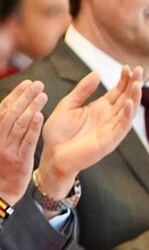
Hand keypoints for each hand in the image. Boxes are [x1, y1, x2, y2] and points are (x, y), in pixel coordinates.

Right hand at [0, 79, 46, 203]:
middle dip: (25, 97)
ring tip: (42, 94)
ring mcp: (8, 149)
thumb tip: (10, 107)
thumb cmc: (0, 166)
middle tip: (38, 84)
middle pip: (12, 113)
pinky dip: (32, 128)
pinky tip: (40, 116)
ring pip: (19, 124)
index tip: (27, 83)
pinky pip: (26, 141)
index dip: (15, 95)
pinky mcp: (19, 160)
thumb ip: (4, 127)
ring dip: (31, 107)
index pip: (3, 109)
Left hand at [36, 68, 141, 199]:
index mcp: (100, 108)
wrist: (52, 155)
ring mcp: (111, 129)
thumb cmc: (58, 132)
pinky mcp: (109, 141)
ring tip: (137, 84)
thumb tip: (97, 73)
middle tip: (139, 69)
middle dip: (134, 84)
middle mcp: (109, 117)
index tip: (127, 67)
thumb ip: (82, 90)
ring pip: (128, 111)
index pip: (118, 91)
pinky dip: (127, 115)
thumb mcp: (68, 104)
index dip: (124, 79)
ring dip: (134, 98)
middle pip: (127, 98)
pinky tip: (129, 103)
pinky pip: (122, 127)